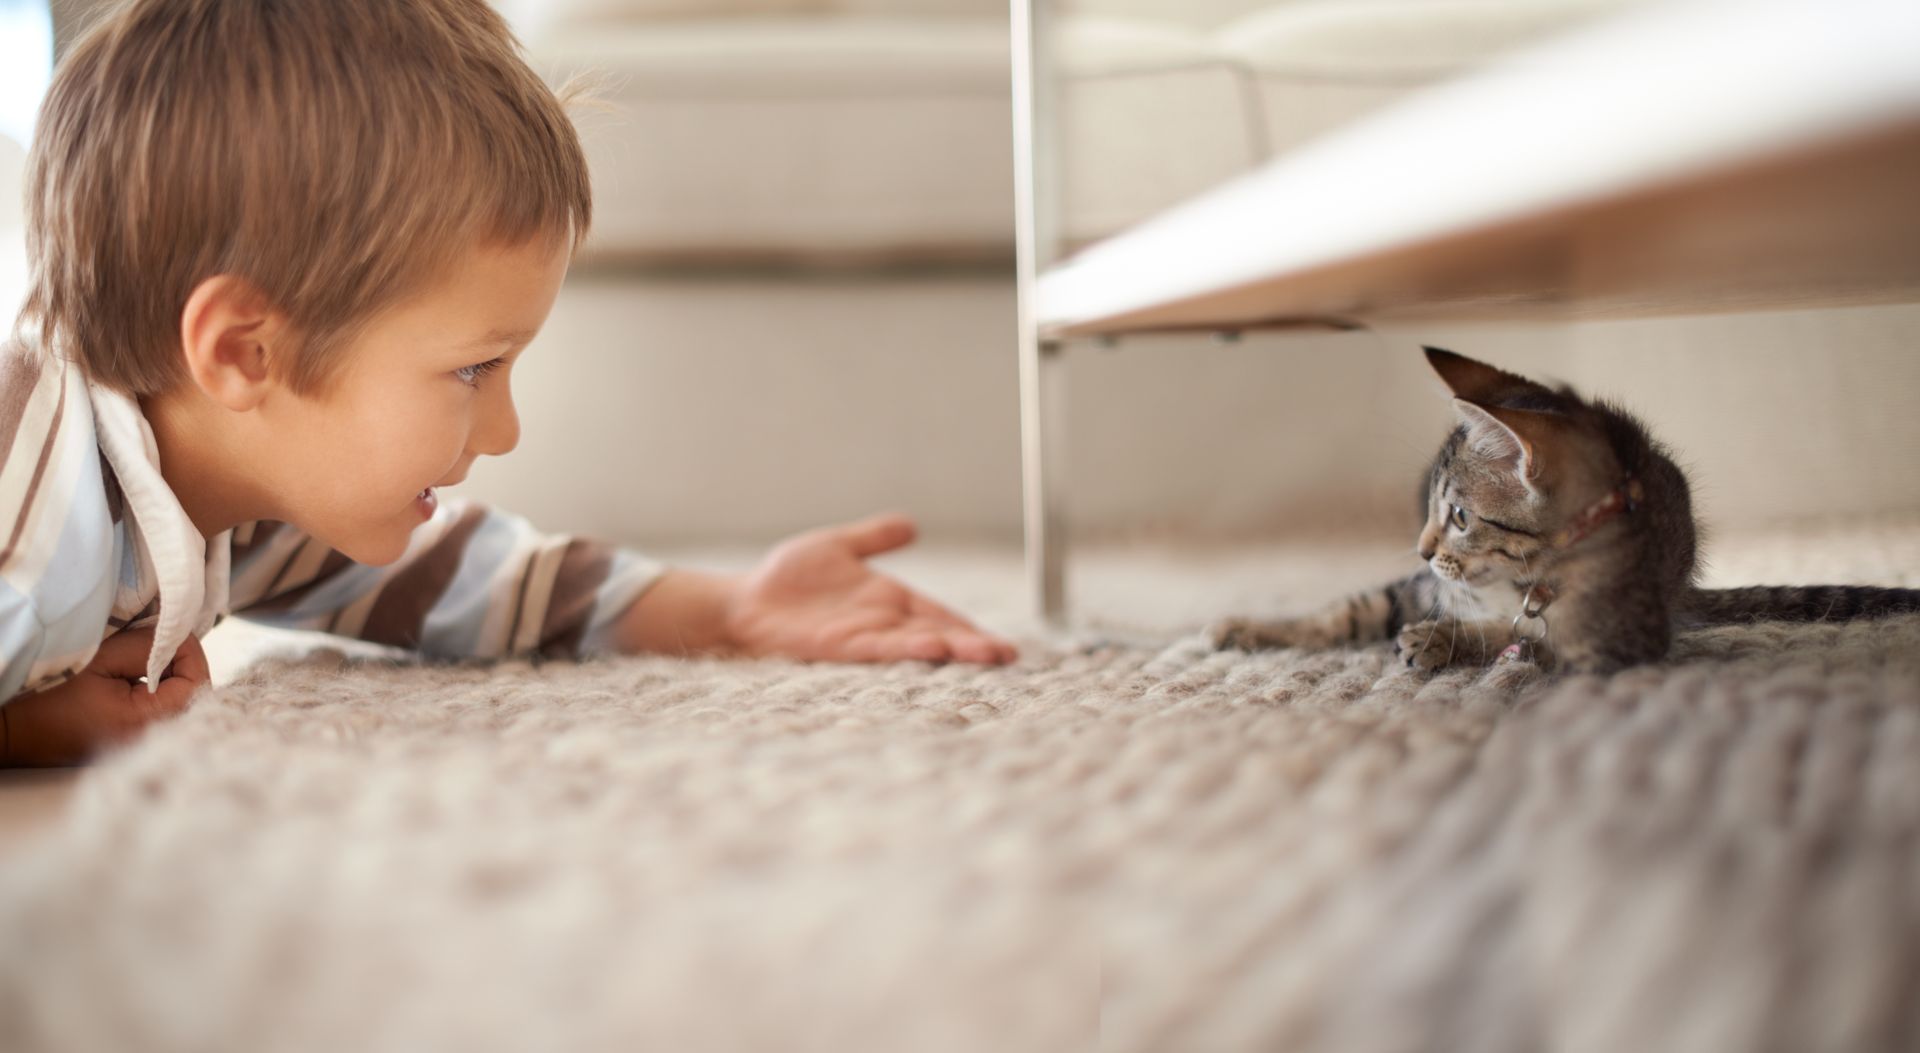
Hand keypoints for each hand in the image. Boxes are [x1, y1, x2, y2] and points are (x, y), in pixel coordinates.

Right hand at [1, 629, 209, 767]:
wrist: (11, 730)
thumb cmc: (50, 693)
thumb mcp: (101, 658)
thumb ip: (147, 647)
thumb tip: (177, 638)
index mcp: (147, 721)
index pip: (197, 683)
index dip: (190, 652)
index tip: (171, 633)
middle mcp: (152, 739)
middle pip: (193, 694)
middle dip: (182, 662)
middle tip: (160, 641)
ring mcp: (142, 744)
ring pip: (179, 702)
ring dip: (170, 675)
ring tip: (146, 657)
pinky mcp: (131, 741)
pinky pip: (162, 711)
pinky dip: (158, 689)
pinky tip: (138, 677)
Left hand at [725, 514, 1017, 664]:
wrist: (745, 601)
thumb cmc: (787, 579)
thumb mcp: (839, 546)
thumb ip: (874, 538)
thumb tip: (911, 525)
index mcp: (889, 602)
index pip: (940, 617)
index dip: (970, 629)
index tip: (1004, 646)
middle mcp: (883, 623)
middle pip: (937, 634)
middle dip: (972, 646)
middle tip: (1008, 657)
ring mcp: (864, 636)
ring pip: (917, 645)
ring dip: (951, 651)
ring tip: (986, 656)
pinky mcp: (840, 645)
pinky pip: (880, 647)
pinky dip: (908, 648)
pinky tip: (934, 648)